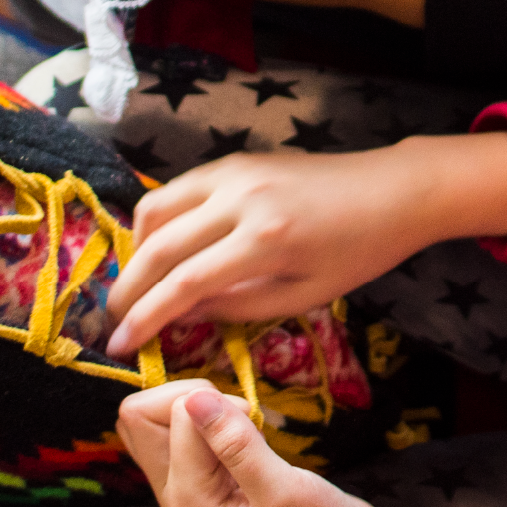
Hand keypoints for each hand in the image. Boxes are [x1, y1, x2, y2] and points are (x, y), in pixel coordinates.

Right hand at [105, 133, 506, 355]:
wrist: (393, 190)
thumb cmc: (358, 252)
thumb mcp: (304, 295)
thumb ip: (237, 308)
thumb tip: (179, 314)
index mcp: (265, 240)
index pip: (184, 283)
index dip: (145, 318)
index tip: (118, 346)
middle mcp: (241, 198)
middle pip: (159, 245)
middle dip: (128, 289)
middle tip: (113, 322)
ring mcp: (233, 172)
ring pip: (156, 208)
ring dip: (136, 250)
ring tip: (139, 287)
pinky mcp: (233, 160)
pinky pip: (177, 190)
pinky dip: (159, 221)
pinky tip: (163, 250)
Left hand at [119, 382, 419, 506]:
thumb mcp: (284, 491)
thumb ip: (235, 443)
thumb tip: (192, 398)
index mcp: (187, 499)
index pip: (160, 416)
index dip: (206, 402)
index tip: (251, 420)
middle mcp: (179, 494)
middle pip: (140, 418)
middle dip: (187, 397)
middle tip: (240, 413)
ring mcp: (194, 488)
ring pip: (161, 423)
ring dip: (202, 408)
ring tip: (248, 427)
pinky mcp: (213, 481)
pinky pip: (187, 434)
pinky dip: (215, 420)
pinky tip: (250, 437)